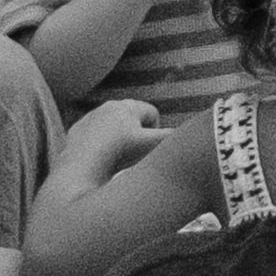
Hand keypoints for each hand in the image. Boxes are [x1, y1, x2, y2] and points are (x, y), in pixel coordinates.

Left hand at [34, 95, 173, 222]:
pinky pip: (95, 141)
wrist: (79, 170)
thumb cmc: (118, 156)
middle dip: (138, 139)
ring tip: (117, 165)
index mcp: (127, 106)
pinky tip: (99, 165)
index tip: (150, 151)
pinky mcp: (73, 135)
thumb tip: (201, 132)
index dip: (156, 134)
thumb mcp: (152, 146)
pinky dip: (100, 151)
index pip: (153, 115)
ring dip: (119, 145)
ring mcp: (87, 120)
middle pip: (133, 122)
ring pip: (114, 132)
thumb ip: (175, 138)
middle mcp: (106, 107)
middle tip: (135, 160)